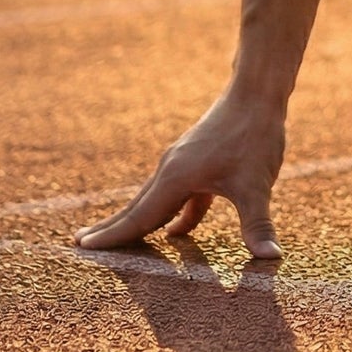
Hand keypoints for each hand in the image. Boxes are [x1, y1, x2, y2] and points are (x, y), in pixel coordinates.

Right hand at [72, 90, 285, 257]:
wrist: (258, 91)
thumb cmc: (255, 135)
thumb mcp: (257, 185)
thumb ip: (258, 225)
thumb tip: (271, 260)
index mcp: (176, 178)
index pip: (139, 217)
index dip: (112, 237)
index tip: (81, 249)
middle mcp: (172, 169)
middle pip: (137, 207)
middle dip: (111, 229)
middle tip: (80, 246)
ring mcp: (184, 162)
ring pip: (156, 200)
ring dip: (139, 221)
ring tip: (119, 240)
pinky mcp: (199, 159)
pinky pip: (179, 194)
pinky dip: (173, 214)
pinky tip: (175, 231)